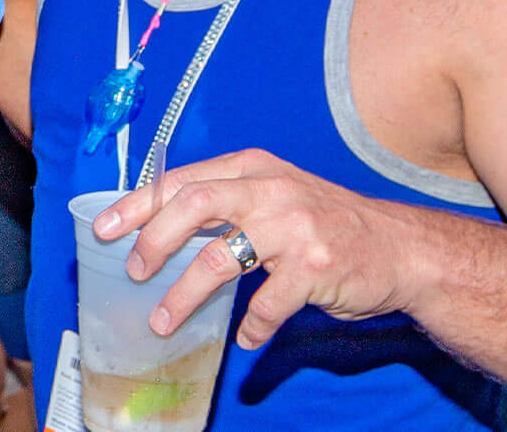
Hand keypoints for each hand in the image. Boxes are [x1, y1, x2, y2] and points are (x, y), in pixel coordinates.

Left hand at [95, 149, 419, 349]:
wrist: (402, 248)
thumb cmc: (328, 224)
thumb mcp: (278, 195)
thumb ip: (229, 202)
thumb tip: (162, 230)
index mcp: (254, 168)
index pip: (183, 179)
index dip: (139, 203)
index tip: (105, 227)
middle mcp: (271, 190)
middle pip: (194, 205)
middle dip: (153, 240)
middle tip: (133, 271)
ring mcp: (294, 228)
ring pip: (219, 261)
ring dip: (183, 296)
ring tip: (163, 322)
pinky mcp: (315, 268)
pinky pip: (265, 305)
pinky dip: (251, 327)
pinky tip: (245, 338)